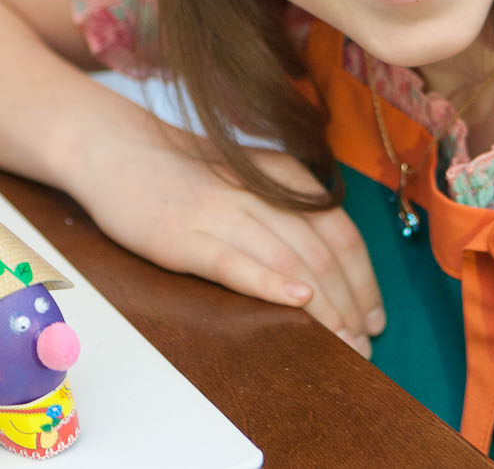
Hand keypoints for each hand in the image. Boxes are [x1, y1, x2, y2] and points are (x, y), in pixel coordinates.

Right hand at [66, 123, 383, 355]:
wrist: (118, 148)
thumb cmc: (187, 171)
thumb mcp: (253, 178)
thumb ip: (290, 208)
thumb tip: (331, 263)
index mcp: (285, 178)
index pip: (342, 234)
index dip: (366, 280)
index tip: (376, 317)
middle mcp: (261, 194)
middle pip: (324, 253)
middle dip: (351, 304)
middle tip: (364, 344)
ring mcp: (222, 213)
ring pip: (290, 260)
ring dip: (324, 307)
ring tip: (343, 342)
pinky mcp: (184, 236)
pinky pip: (235, 261)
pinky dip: (270, 281)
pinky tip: (296, 300)